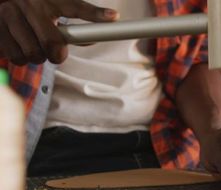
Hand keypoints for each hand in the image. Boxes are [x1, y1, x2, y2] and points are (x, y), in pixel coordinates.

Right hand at [0, 0, 117, 64]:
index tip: (113, 16)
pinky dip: (19, 58)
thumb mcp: (51, 8)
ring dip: (37, 57)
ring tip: (33, 46)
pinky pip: (15, 57)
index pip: (76, 7)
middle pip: (52, 43)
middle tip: (55, 53)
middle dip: (57, 55)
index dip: (95, 13)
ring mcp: (9, 15)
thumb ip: (71, 24)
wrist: (1, 3)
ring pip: (33, 54)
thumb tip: (90, 39)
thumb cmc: (32, 10)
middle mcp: (29, 4)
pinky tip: (18, 45)